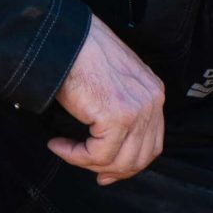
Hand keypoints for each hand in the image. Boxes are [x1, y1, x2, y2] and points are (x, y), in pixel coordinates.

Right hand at [49, 16, 165, 184]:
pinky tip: (58, 144)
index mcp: (154, 93)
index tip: (106, 173)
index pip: (152, 143)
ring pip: (119, 161)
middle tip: (88, 170)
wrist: (64, 39)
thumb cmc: (80, 57)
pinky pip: (97, 155)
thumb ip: (120, 112)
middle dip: (112, 170)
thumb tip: (111, 152)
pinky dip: (74, 156)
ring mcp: (138, 110)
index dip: (130, 165)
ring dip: (88, 162)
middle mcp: (152, 101)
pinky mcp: (117, 117)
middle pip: (140, 157)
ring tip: (66, 150)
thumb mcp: (112, 84)